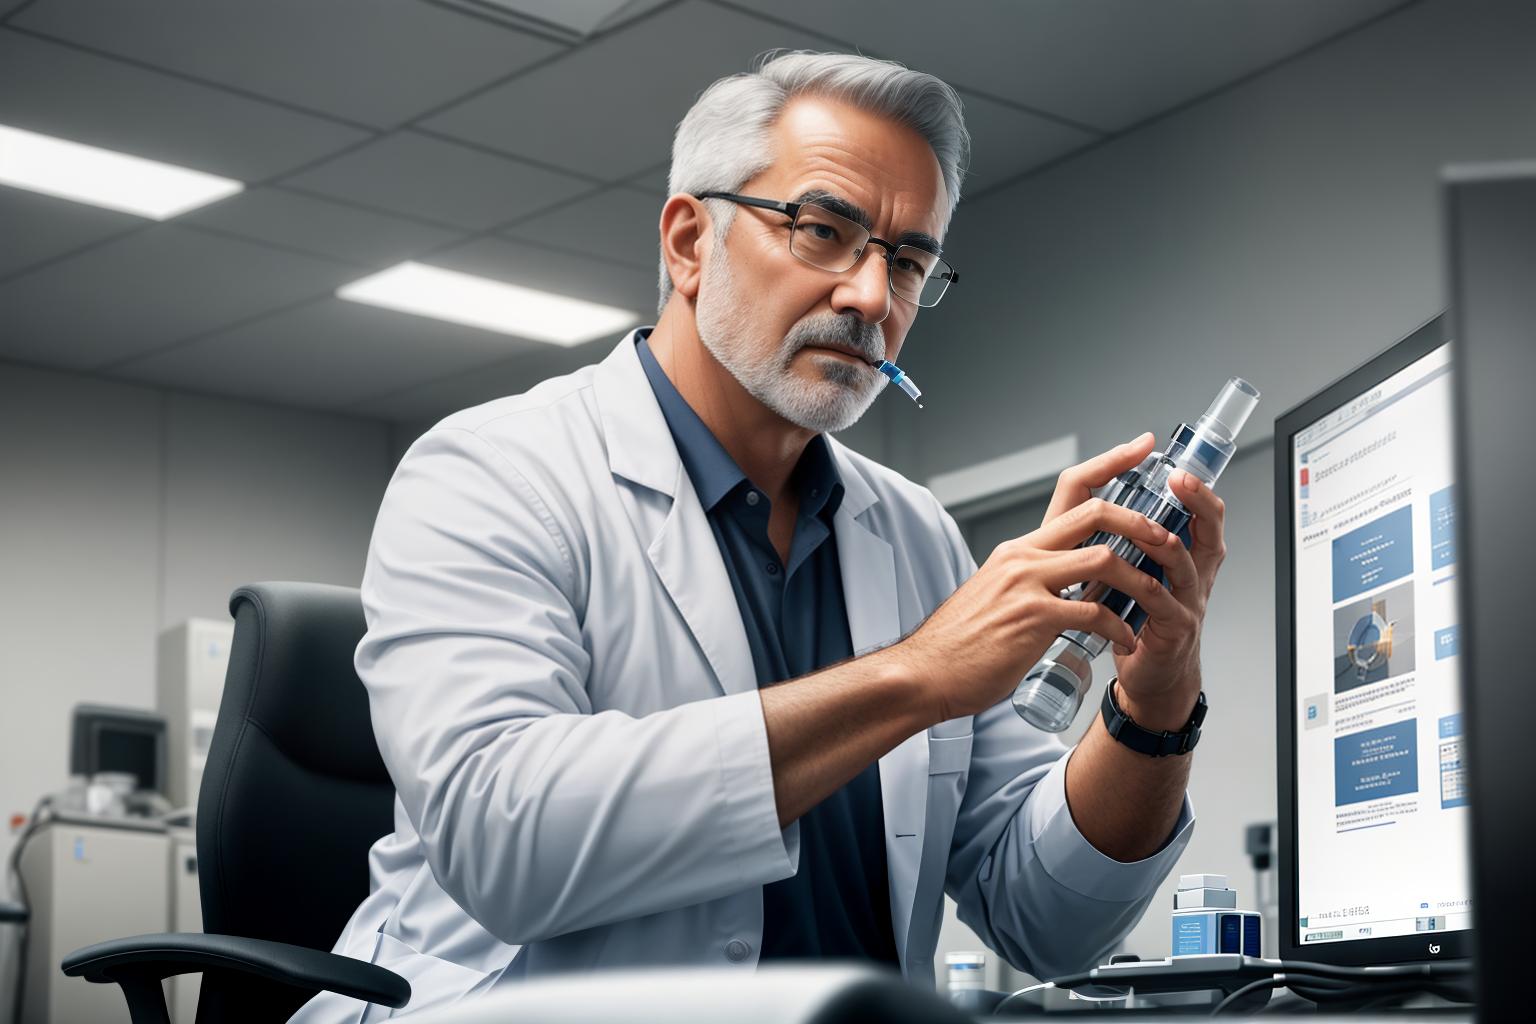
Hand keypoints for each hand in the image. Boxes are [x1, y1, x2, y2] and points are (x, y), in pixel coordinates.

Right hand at [897, 434, 1188, 721]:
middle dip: (1142, 521)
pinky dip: (1119, 627)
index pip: (1070, 488)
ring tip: (1156, 598)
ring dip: (1139, 580)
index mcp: (1019, 549)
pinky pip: (1094, 614)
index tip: (1143, 447)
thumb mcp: (997, 595)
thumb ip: (1030, 584)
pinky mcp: (1033, 619)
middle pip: (1095, 513)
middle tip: (1168, 536)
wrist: (925, 672)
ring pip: (1103, 559)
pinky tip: (1126, 640)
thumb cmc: (961, 644)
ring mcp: (1027, 585)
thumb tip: (1064, 589)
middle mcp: (1023, 557)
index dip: (1112, 463)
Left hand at [1039, 432, 1228, 731]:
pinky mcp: (1175, 629)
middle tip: (1177, 482)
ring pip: (1185, 564)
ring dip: (1167, 543)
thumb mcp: (1137, 571)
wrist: (1149, 676)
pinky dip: (1147, 589)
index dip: (1196, 490)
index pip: (1202, 514)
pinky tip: (1131, 579)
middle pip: (1208, 531)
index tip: (1177, 467)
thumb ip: (1131, 540)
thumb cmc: (1140, 619)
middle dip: (1196, 503)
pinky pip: (1164, 604)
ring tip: (1151, 527)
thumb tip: (1106, 497)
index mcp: (1186, 556)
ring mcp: (1189, 602)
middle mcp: (1195, 575)